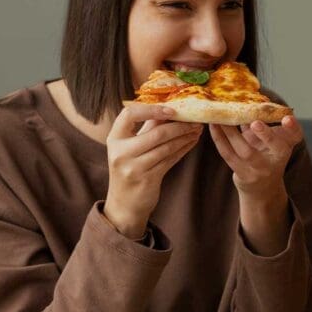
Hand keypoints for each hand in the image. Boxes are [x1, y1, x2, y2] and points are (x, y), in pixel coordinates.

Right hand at [104, 105, 202, 238]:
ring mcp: (133, 168)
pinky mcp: (147, 179)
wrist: (124, 204)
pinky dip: (183, 149)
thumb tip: (170, 107)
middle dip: (180, 125)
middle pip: (156, 133)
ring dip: (185, 136)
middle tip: (195, 120)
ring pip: (167, 147)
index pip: (129, 114)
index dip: (151, 109)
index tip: (171, 109)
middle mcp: (121, 152)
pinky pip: (170, 159)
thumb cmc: (130, 167)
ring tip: (197, 129)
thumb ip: (147, 126)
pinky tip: (192, 142)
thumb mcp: (131, 145)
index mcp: (114, 138)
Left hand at [208, 115, 303, 200]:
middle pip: (275, 147)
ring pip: (245, 151)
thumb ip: (267, 121)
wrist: (263, 186)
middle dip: (265, 134)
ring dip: (231, 132)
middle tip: (255, 122)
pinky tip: (213, 125)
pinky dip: (219, 138)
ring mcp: (260, 169)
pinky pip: (228, 154)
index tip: (288, 117)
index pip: (295, 135)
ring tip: (221, 116)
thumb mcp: (274, 138)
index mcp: (287, 144)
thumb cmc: (269, 153)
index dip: (292, 126)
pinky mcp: (242, 174)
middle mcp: (277, 159)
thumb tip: (250, 97)